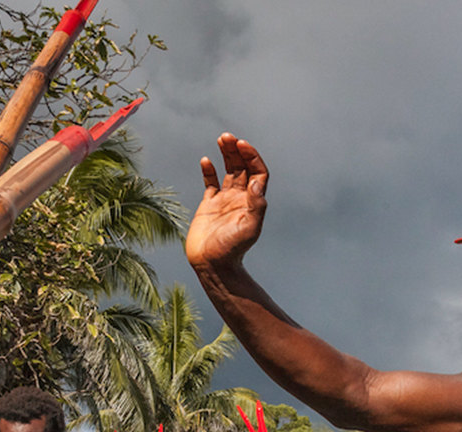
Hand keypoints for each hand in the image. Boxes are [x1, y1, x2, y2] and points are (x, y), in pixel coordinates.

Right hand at [184, 134, 268, 270]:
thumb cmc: (232, 250)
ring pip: (228, 171)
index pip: (257, 172)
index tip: (242, 145)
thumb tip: (255, 182)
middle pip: (242, 167)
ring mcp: (224, 200)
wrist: (213, 265)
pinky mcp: (209, 205)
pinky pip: (210, 183)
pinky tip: (205, 160)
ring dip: (226, 154)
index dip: (252, 156)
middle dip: (237, 150)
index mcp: (251, 201)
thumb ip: (256, 205)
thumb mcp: (249, 228)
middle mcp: (240, 198)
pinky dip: (208, 170)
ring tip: (221, 139)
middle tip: (228, 136)